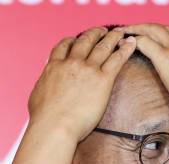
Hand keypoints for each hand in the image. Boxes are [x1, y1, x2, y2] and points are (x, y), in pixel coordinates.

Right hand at [27, 27, 136, 141]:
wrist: (54, 126)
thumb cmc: (44, 119)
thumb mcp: (37, 95)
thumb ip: (44, 85)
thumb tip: (44, 86)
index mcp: (54, 67)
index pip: (64, 46)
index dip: (72, 40)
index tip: (77, 39)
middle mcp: (71, 63)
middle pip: (85, 41)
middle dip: (94, 34)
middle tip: (102, 31)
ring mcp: (88, 70)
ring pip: (102, 46)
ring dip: (112, 37)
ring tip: (119, 33)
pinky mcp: (102, 80)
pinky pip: (117, 59)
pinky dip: (125, 49)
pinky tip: (131, 43)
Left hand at [120, 23, 168, 116]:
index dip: (165, 38)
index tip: (156, 41)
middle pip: (165, 29)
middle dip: (149, 27)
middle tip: (134, 29)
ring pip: (153, 30)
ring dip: (138, 28)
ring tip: (124, 31)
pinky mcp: (165, 58)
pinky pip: (145, 42)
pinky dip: (133, 40)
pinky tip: (123, 43)